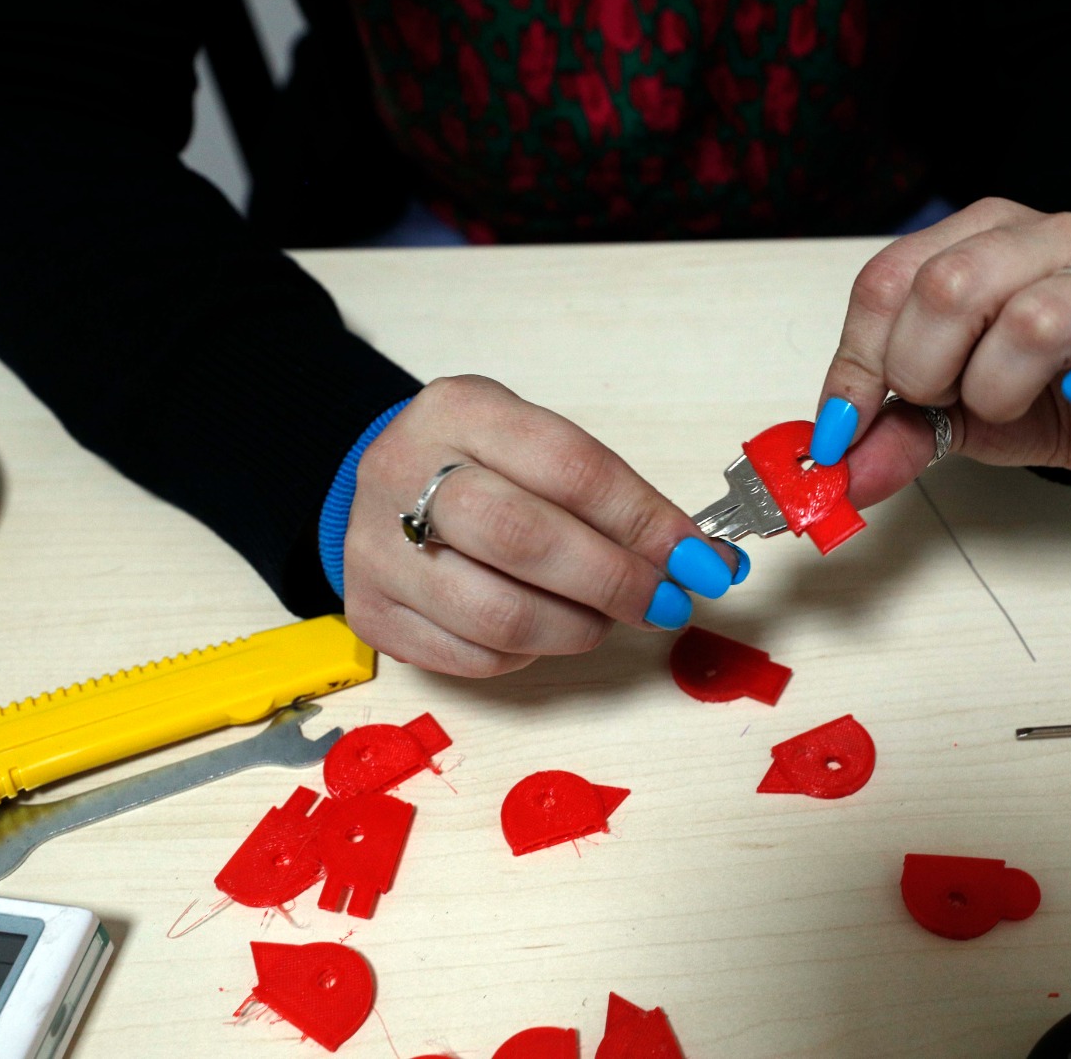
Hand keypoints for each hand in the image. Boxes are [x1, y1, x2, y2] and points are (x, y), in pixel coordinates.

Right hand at [344, 376, 743, 676]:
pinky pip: (473, 658)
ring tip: (607, 618)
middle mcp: (403, 473)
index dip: (644, 520)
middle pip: (524, 539)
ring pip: (499, 615)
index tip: (698, 558)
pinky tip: (545, 629)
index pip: (569, 467)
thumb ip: (610, 494)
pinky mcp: (371, 612)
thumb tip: (699, 559)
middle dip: (614, 580)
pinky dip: (529, 655)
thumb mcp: (534, 444)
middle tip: (665, 602)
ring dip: (578, 629)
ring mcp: (378, 548)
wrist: (382, 486)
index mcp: (459, 412)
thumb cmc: (479, 466)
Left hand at [814, 198, 1070, 505]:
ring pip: (1036, 317)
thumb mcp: (954, 417)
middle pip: (948, 288)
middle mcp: (1040, 238)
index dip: (857, 365)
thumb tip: (842, 473)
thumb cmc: (1041, 394)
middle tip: (951, 405)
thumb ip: (897, 435)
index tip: (847, 430)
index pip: (886, 282)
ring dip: (1005, 388)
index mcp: (970, 242)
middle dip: (928, 372)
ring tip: (1016, 403)